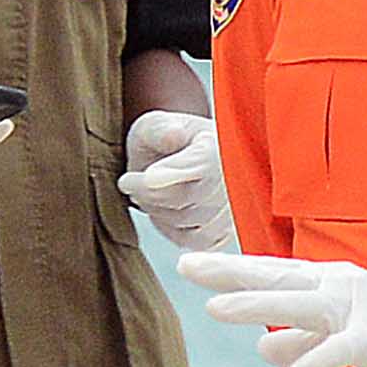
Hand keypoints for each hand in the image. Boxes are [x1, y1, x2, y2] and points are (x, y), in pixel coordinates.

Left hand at [116, 107, 231, 257]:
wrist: (181, 160)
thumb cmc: (166, 140)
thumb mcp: (156, 125)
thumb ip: (160, 130)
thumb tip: (174, 134)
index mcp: (222, 144)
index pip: (203, 163)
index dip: (172, 173)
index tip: (145, 177)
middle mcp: (237, 177)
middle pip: (185, 198)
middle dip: (149, 193)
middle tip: (129, 181)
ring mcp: (235, 208)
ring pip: (185, 222)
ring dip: (158, 211)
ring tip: (150, 191)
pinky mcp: (225, 233)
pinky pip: (192, 241)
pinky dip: (171, 228)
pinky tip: (165, 209)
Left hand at [181, 250, 366, 366]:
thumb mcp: (341, 335)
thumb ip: (302, 339)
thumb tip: (264, 349)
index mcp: (328, 284)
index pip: (271, 275)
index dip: (230, 270)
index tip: (188, 262)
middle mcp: (339, 288)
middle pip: (277, 279)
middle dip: (231, 274)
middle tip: (187, 266)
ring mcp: (360, 310)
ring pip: (301, 306)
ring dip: (258, 307)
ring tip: (215, 309)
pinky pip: (341, 351)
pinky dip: (316, 361)